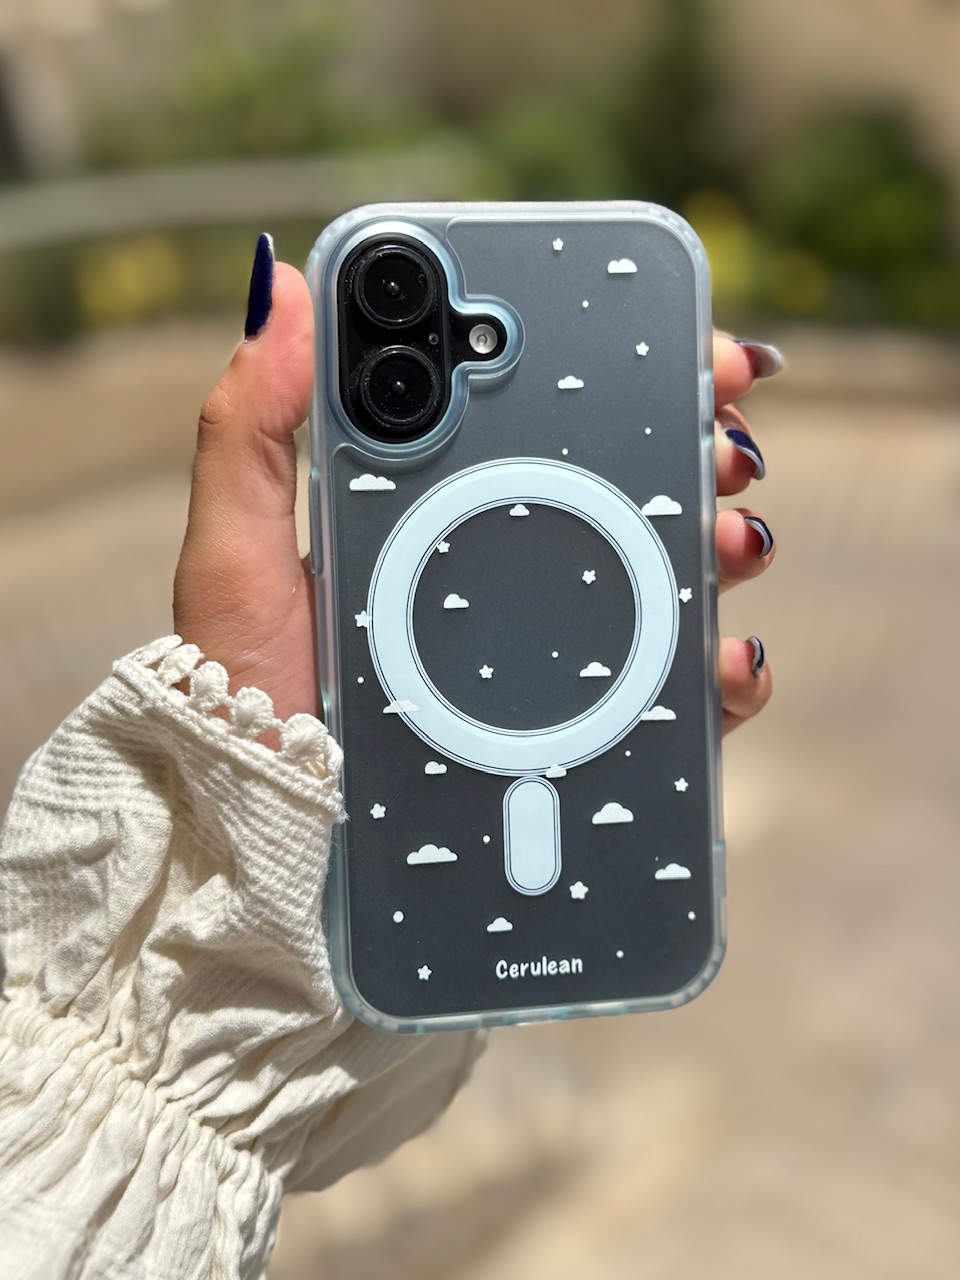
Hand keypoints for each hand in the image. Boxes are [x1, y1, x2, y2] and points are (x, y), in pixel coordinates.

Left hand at [174, 238, 774, 734]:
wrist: (274, 827)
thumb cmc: (247, 693)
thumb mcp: (238, 552)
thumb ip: (252, 430)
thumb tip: (291, 290)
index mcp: (436, 513)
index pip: (539, 420)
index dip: (617, 371)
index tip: (674, 336)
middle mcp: (503, 575)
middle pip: (624, 492)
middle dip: (694, 448)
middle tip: (720, 437)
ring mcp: (547, 654)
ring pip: (664, 580)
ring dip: (721, 545)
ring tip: (732, 540)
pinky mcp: (574, 734)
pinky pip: (668, 697)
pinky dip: (718, 671)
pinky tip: (727, 658)